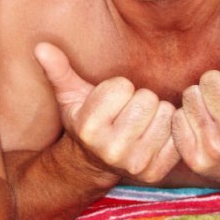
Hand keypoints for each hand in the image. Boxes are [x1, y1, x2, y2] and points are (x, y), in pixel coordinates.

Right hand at [34, 42, 178, 182]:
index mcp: (89, 128)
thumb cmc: (85, 120)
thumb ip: (58, 70)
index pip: (122, 86)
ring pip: (166, 114)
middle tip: (127, 111)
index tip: (110, 101)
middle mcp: (111, 149)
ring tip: (140, 122)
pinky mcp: (155, 172)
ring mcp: (135, 164)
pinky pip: (178, 134)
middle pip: (147, 99)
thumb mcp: (69, 96)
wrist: (93, 163)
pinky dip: (170, 130)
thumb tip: (41, 47)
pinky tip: (153, 135)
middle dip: (139, 99)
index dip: (118, 88)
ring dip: (157, 114)